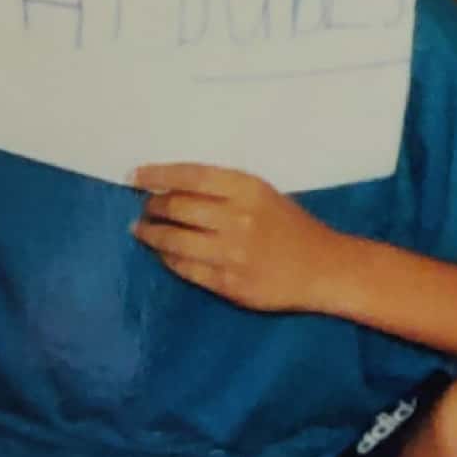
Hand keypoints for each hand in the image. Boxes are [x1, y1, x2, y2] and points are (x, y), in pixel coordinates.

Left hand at [129, 164, 341, 310]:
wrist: (323, 267)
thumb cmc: (291, 226)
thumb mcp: (263, 194)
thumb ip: (223, 190)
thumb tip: (171, 187)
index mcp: (247, 189)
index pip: (190, 176)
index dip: (156, 174)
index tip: (133, 176)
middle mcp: (237, 217)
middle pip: (177, 207)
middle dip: (152, 207)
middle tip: (143, 208)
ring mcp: (231, 252)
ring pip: (174, 239)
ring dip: (152, 233)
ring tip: (142, 230)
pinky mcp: (228, 282)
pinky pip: (185, 267)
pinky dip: (168, 257)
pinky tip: (163, 252)